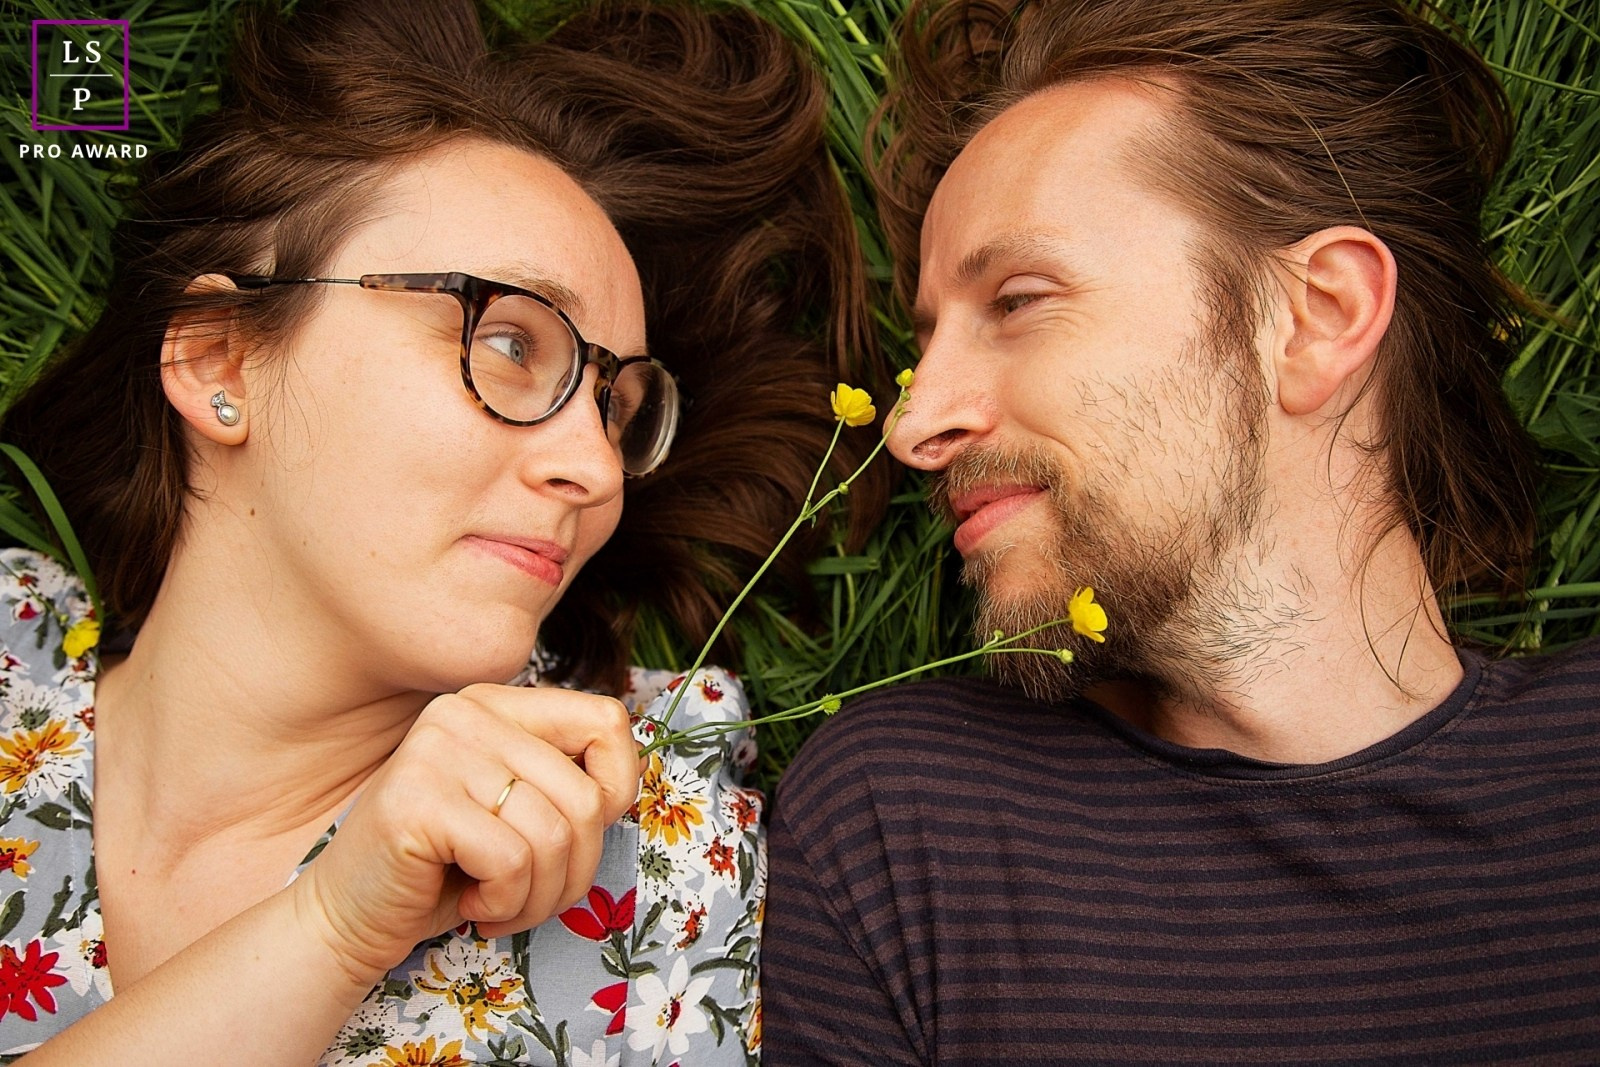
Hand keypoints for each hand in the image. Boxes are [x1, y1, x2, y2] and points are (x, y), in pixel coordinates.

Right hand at [289, 684, 639, 984]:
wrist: (349, 917)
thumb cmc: (446, 871)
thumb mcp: (520, 809)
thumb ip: (566, 780)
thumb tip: (629, 781)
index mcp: (498, 703)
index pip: (608, 720)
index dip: (618, 789)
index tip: (577, 835)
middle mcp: (467, 710)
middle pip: (587, 797)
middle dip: (574, 870)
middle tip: (531, 897)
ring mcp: (438, 749)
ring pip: (555, 835)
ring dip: (538, 896)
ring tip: (500, 905)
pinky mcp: (417, 800)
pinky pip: (513, 861)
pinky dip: (506, 903)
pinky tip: (471, 905)